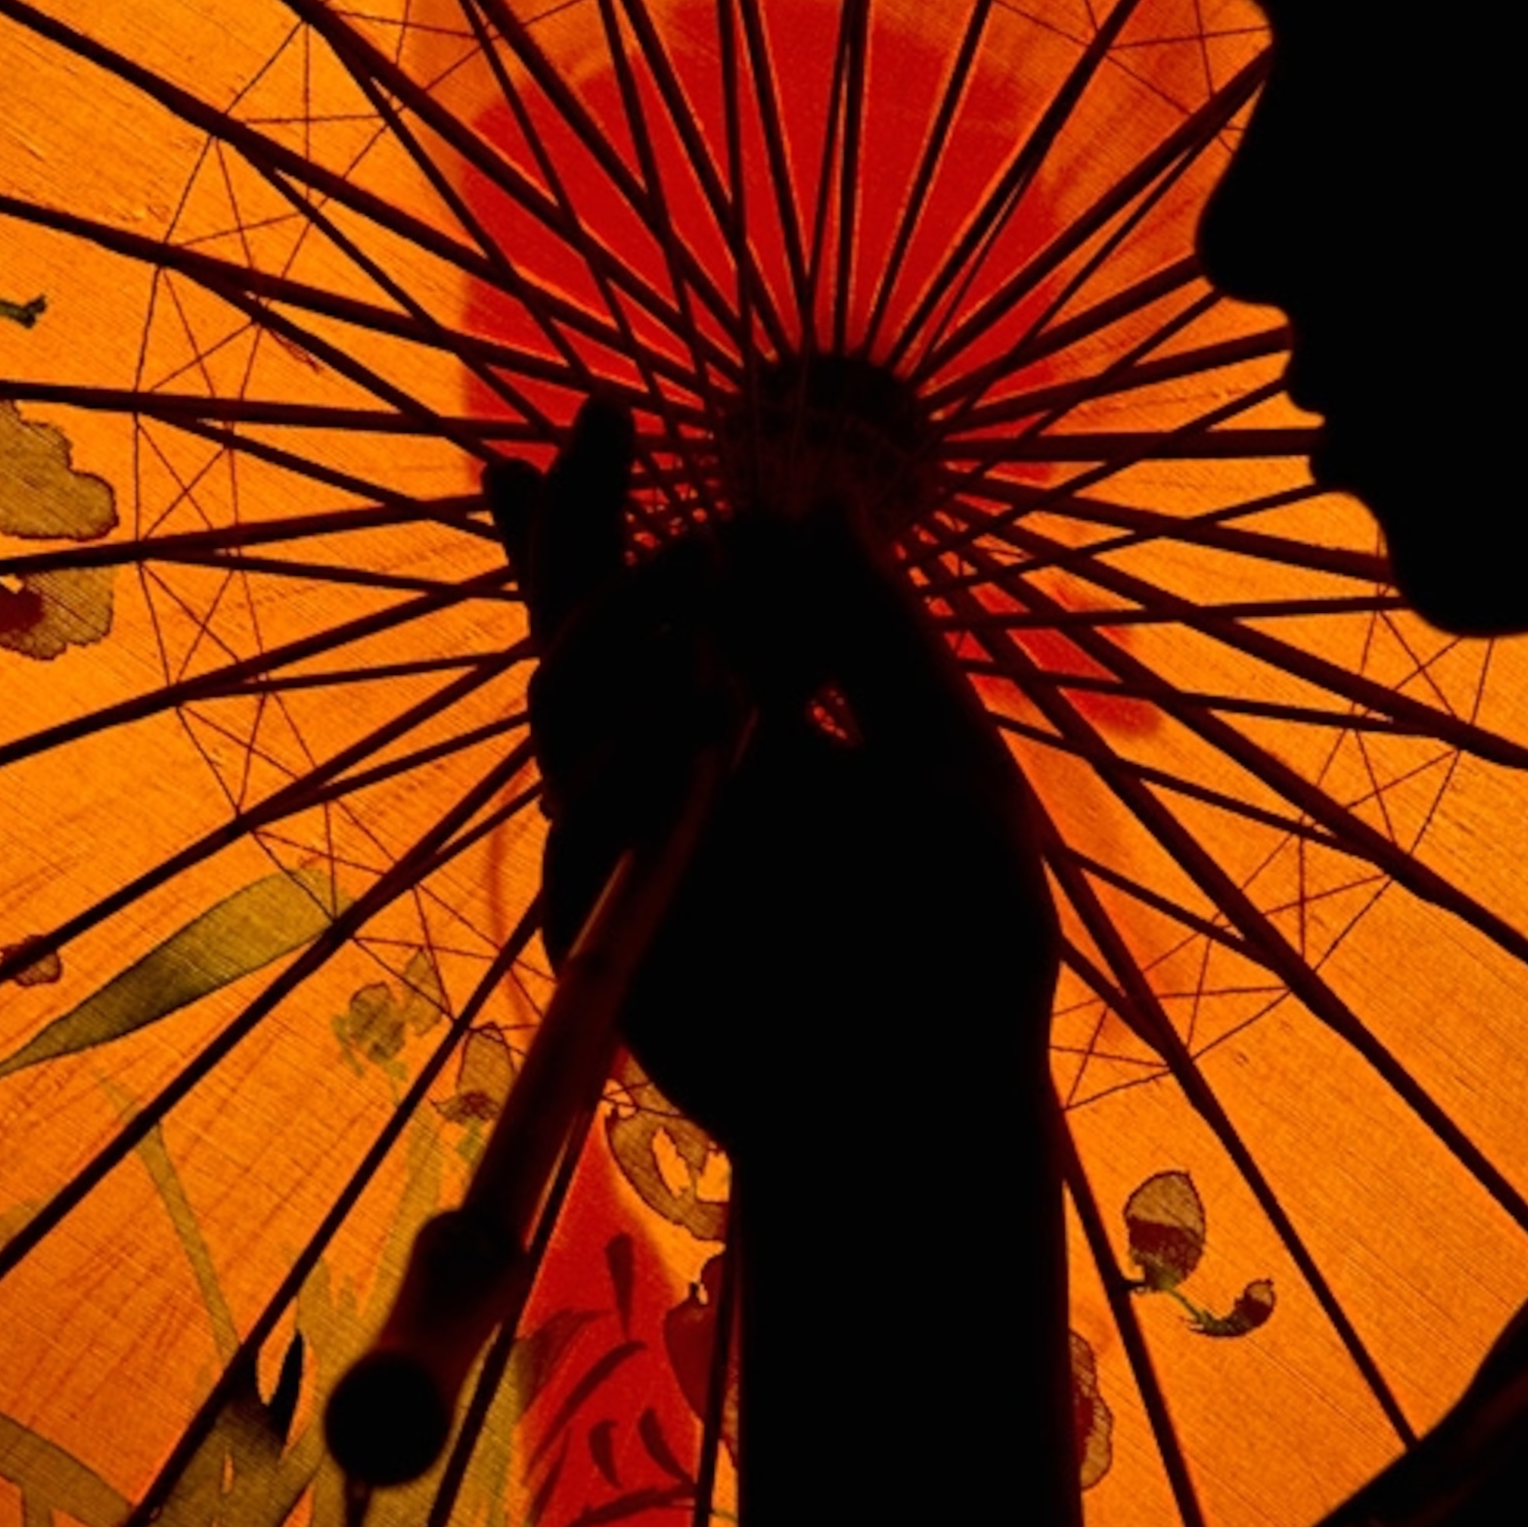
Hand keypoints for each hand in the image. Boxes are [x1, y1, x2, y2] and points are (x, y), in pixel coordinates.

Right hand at [486, 398, 1059, 1160]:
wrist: (927, 1113)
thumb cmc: (961, 952)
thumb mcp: (951, 766)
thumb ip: (882, 643)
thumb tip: (810, 507)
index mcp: (760, 720)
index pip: (658, 594)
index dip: (602, 513)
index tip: (597, 413)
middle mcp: (680, 767)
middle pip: (581, 626)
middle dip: (582, 533)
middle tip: (594, 457)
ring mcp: (635, 838)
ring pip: (566, 696)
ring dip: (622, 630)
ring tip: (698, 611)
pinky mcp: (605, 918)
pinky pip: (577, 814)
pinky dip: (622, 758)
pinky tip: (690, 722)